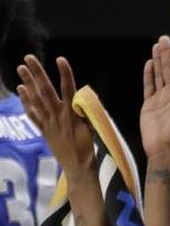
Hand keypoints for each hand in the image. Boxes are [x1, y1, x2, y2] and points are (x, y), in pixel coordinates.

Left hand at [16, 55, 93, 173]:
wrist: (78, 167)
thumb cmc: (89, 149)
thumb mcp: (93, 128)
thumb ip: (85, 112)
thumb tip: (81, 97)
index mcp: (72, 115)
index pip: (68, 89)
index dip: (64, 74)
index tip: (60, 59)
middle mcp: (57, 116)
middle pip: (45, 91)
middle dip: (37, 73)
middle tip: (28, 58)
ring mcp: (48, 123)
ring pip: (35, 99)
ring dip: (28, 83)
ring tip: (21, 68)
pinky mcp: (44, 130)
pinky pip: (32, 113)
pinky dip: (26, 101)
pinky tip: (21, 90)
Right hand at [140, 36, 169, 157]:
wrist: (165, 148)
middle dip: (167, 54)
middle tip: (163, 38)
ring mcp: (162, 98)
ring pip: (160, 75)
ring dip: (158, 60)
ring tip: (156, 46)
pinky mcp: (149, 104)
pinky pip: (149, 85)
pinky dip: (149, 74)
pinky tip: (149, 63)